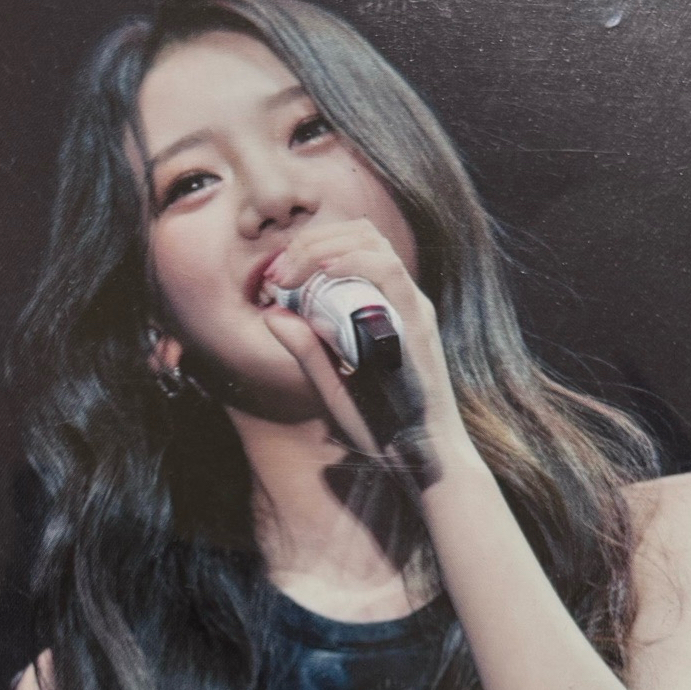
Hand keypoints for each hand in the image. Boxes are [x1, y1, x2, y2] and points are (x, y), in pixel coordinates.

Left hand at [259, 220, 474, 483]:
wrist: (418, 456)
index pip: (350, 247)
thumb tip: (272, 314)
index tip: (277, 275)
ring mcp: (411, 306)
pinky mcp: (418, 321)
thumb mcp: (330, 384)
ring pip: (372, 242)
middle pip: (361, 233)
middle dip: (312, 240)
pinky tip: (321, 275)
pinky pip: (387, 272)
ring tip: (295, 270)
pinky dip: (350, 262)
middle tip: (280, 271)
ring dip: (325, 245)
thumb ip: (305, 350)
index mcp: (382, 306)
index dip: (309, 247)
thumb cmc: (379, 424)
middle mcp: (400, 298)